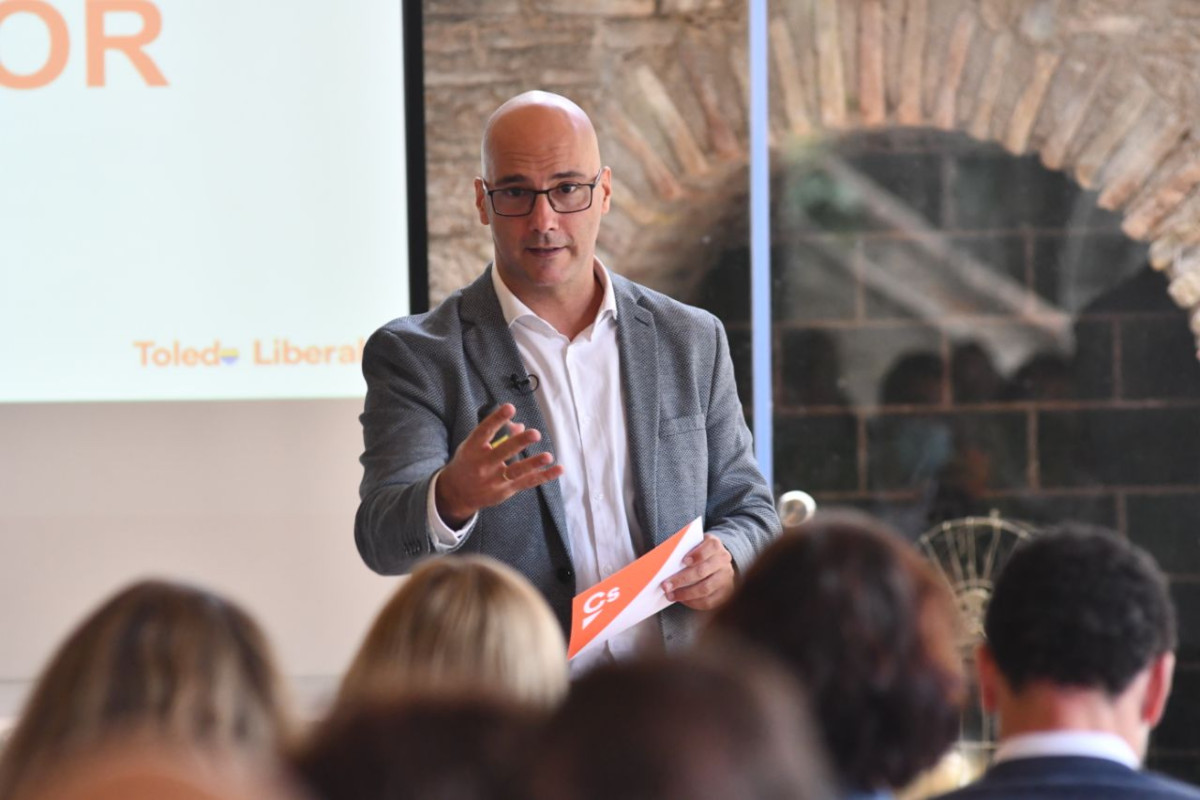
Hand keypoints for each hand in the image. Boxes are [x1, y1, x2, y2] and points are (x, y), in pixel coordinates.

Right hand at [435, 404, 563, 526]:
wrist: (455, 494)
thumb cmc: (469, 462)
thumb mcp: (475, 446)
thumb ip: (495, 434)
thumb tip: (521, 425)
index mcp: (472, 449)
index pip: (484, 431)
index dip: (497, 419)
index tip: (510, 407)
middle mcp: (483, 464)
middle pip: (502, 452)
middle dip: (518, 443)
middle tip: (534, 433)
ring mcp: (494, 479)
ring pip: (516, 471)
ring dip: (533, 463)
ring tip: (548, 456)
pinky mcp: (505, 490)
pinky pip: (527, 482)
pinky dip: (544, 476)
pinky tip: (558, 469)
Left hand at [661, 534, 735, 610]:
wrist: (718, 562)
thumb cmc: (699, 553)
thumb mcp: (694, 545)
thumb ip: (684, 549)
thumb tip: (663, 561)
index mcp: (715, 545)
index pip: (710, 547)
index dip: (697, 554)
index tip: (683, 561)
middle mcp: (723, 560)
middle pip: (702, 571)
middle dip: (682, 579)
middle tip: (665, 585)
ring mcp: (726, 577)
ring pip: (705, 588)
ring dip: (685, 594)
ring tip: (670, 595)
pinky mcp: (725, 593)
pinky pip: (708, 601)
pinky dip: (693, 602)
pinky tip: (682, 600)